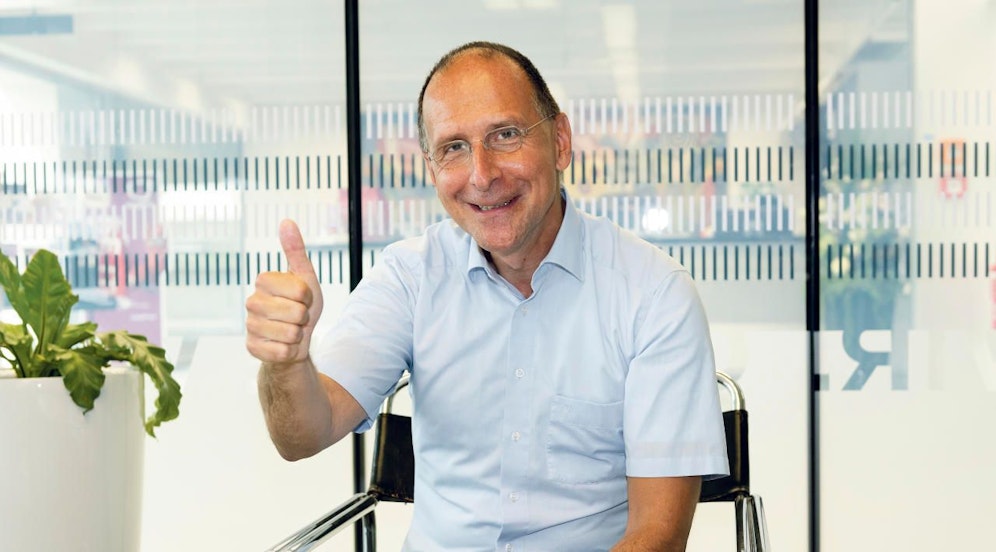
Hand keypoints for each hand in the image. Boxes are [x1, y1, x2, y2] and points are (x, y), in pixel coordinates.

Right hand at [245, 219, 323, 365]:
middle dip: (304, 318)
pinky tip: (283, 345)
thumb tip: (287, 221)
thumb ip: (295, 250)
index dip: (308, 298)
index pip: (300, 291)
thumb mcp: (305, 277)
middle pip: (296, 313)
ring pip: (290, 334)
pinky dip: (290, 351)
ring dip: (298, 335)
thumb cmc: (300, 306)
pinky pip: (282, 352)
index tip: (302, 299)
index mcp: (263, 281)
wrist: (295, 339)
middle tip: (297, 317)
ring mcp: (250, 326)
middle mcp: (251, 301)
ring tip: (291, 330)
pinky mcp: (252, 348)